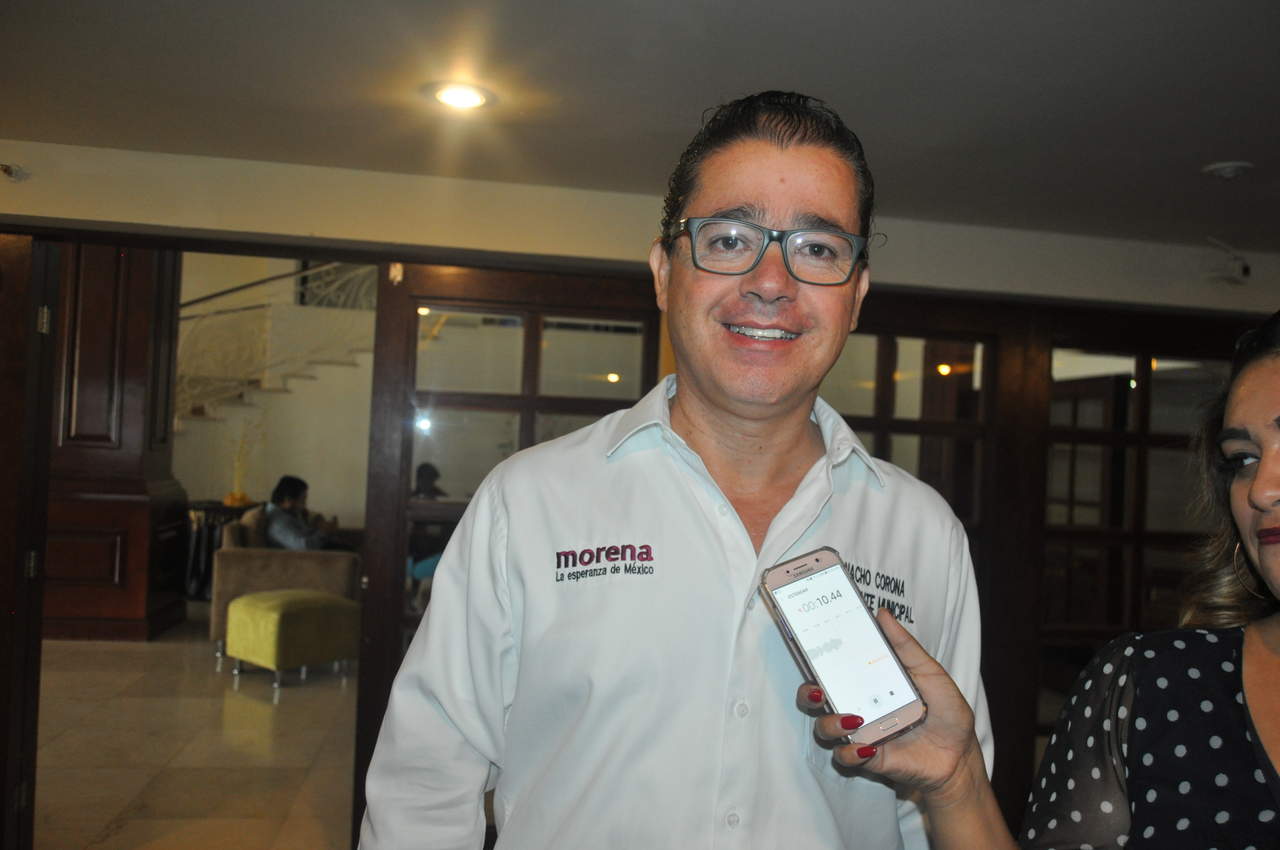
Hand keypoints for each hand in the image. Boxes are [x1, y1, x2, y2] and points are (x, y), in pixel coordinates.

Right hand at [795, 608, 983, 804]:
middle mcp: (857, 706)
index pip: (833, 669)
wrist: (960, 756)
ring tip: (852, 718)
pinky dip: (850, 752)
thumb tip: (882, 613)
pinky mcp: (866, 758)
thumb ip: (906, 646)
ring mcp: (860, 733)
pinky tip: (867, 746)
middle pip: (815, 699)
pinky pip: (844, 757)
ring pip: (823, 728)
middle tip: (818, 690)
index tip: (813, 648)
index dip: (816, 659)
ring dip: (829, 723)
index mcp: (868, 683)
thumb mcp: (930, 673)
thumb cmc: (946, 712)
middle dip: (808, 694)